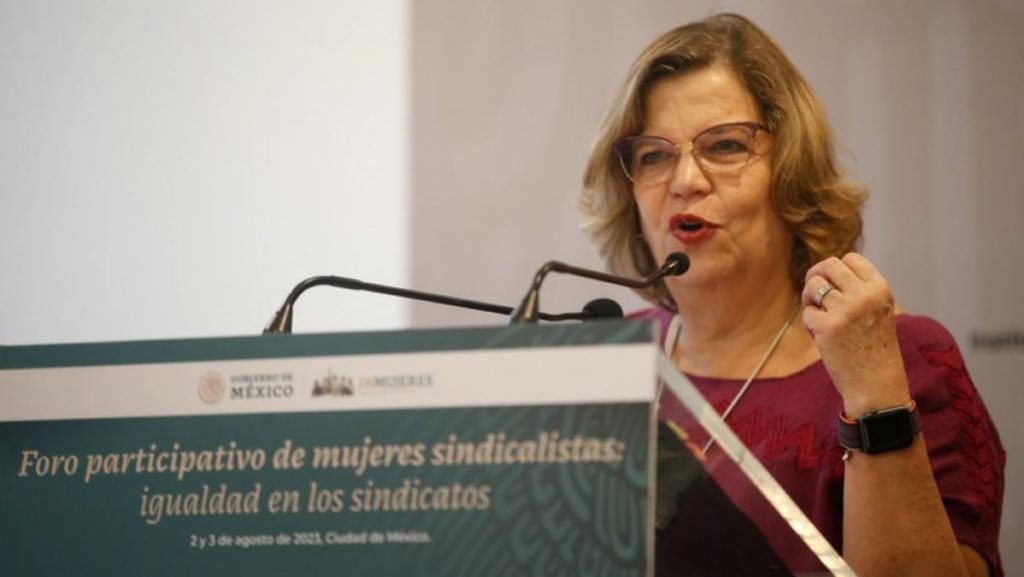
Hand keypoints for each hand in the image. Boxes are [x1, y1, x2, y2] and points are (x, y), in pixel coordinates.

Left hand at [801, 253, 910, 416]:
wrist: (877, 385)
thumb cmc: (874, 349)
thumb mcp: (877, 311)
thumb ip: (858, 289)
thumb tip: (822, 269)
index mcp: (880, 288)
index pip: (850, 258)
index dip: (836, 271)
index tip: (834, 288)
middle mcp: (864, 294)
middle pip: (828, 265)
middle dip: (816, 278)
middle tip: (816, 298)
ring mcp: (846, 309)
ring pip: (813, 286)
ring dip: (810, 302)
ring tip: (820, 319)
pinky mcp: (828, 326)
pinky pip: (807, 313)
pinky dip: (810, 325)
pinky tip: (822, 339)